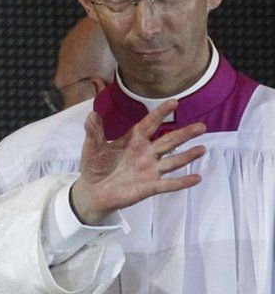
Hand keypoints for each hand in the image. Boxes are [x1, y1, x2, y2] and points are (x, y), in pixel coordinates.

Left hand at [69, 100, 205, 224]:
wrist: (92, 191)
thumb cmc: (95, 166)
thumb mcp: (93, 148)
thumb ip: (94, 132)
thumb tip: (91, 115)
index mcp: (134, 141)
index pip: (149, 124)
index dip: (160, 113)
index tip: (174, 102)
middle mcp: (146, 154)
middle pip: (169, 141)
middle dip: (184, 134)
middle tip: (202, 126)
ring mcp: (149, 170)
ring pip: (172, 161)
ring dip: (187, 156)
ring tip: (202, 149)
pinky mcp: (149, 187)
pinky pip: (168, 184)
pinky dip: (181, 182)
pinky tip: (196, 178)